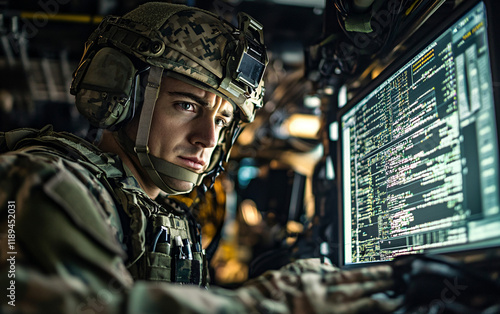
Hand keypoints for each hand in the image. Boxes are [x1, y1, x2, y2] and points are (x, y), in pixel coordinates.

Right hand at [238, 259, 402, 313]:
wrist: (250, 310)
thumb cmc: (268, 293)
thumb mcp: (291, 272)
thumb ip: (312, 268)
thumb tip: (328, 266)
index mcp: (317, 284)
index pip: (352, 276)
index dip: (373, 273)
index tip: (390, 270)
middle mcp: (325, 300)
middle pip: (361, 291)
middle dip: (382, 286)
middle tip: (403, 282)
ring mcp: (324, 313)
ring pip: (358, 307)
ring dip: (378, 302)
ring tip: (395, 298)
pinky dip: (361, 313)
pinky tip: (372, 311)